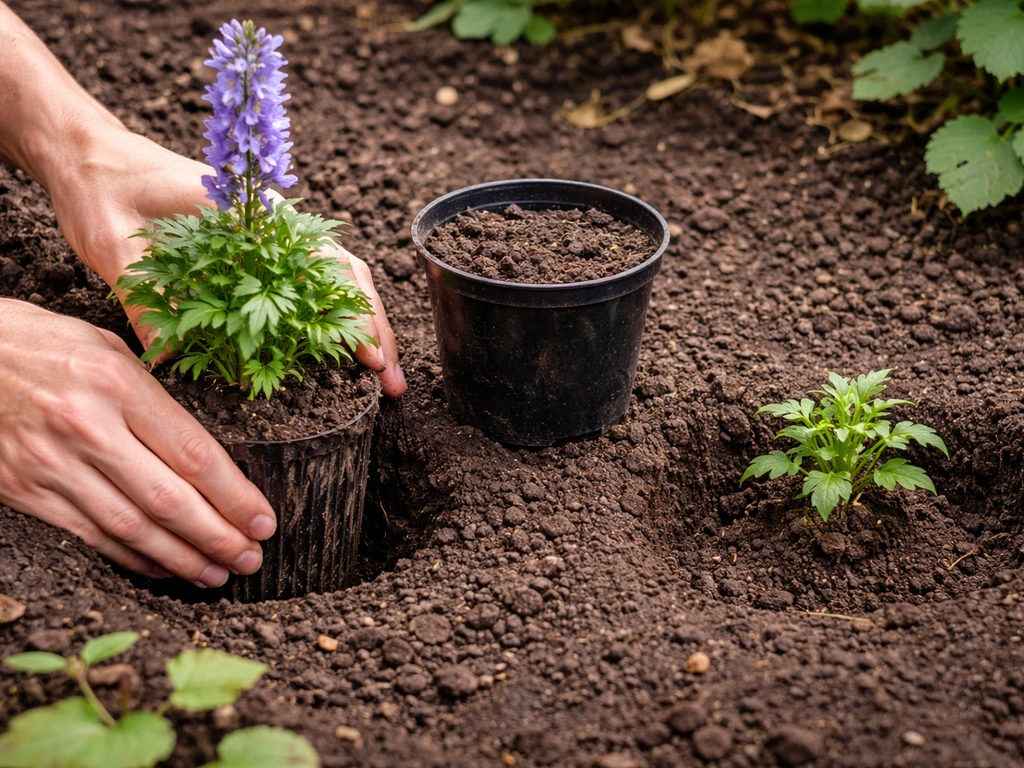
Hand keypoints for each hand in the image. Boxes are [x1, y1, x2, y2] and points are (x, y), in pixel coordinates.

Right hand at [0, 298, 276, 584]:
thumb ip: (157, 396)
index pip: (194, 454)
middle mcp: (87, 427)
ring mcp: (52, 463)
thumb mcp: (108, 348)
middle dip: (219, 537)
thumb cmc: (43, 344)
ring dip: (181, 558)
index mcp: (117, 384)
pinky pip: (89, 535)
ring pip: (131, 528)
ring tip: (217, 575)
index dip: (235, 496)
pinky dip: (132, 558)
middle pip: (169, 500)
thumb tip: (207, 450)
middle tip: (252, 560)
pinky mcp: (23, 488)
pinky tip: (163, 568)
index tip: (264, 521)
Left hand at [48, 125, 405, 395]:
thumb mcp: (112, 247)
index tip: (371, 357)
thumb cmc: (102, 190)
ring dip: (360, 322)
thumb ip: (140, 297)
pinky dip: (330, 313)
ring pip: (335, 277)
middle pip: (346, 274)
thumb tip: (166, 363)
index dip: (355, 312)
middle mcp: (270, 223)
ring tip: (378, 372)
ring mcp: (267, 235)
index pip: (325, 264)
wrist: (90, 157)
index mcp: (249, 215)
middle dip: (375, 328)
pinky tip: (335, 346)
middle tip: (392, 383)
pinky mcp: (253, 249)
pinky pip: (306, 280)